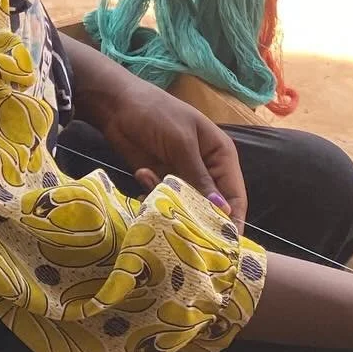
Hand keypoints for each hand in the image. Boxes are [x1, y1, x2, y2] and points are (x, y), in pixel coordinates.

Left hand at [98, 81, 247, 230]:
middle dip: (200, 219)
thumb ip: (199, 177)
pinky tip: (142, 175)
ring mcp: (182, 175)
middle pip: (212, 206)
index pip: (235, 196)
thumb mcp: (181, 143)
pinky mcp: (161, 178)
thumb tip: (222, 210)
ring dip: (174, 206)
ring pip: (187, 206)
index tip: (226, 247)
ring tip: (159, 196)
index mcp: (221, 156)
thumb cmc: (156, 113)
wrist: (117, 104)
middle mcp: (206, 169)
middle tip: (186, 233)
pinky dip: (155, 194)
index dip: (233, 221)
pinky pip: (166, 199)